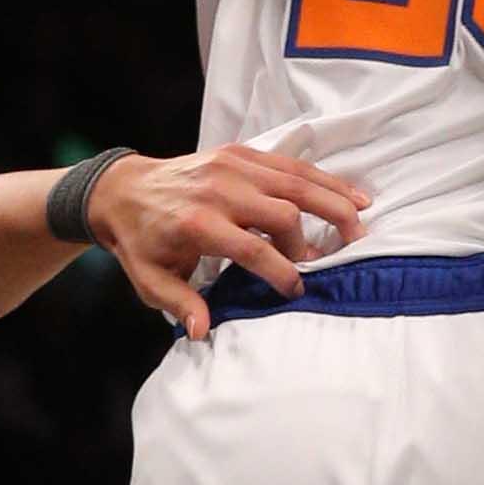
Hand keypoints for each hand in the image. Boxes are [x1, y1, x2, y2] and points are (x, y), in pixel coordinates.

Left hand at [89, 140, 369, 343]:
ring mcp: (232, 165)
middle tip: (333, 260)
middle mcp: (219, 189)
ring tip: (362, 225)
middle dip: (309, 240)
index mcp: (197, 222)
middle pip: (283, 211)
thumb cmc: (140, 241)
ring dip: (333, 203)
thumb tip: (203, 331)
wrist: (122, 189)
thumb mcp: (149, 280)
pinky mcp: (241, 153)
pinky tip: (352, 194)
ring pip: (296, 181)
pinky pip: (291, 165)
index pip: (252, 248)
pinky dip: (324, 180)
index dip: (280, 270)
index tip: (296, 290)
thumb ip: (179, 303)